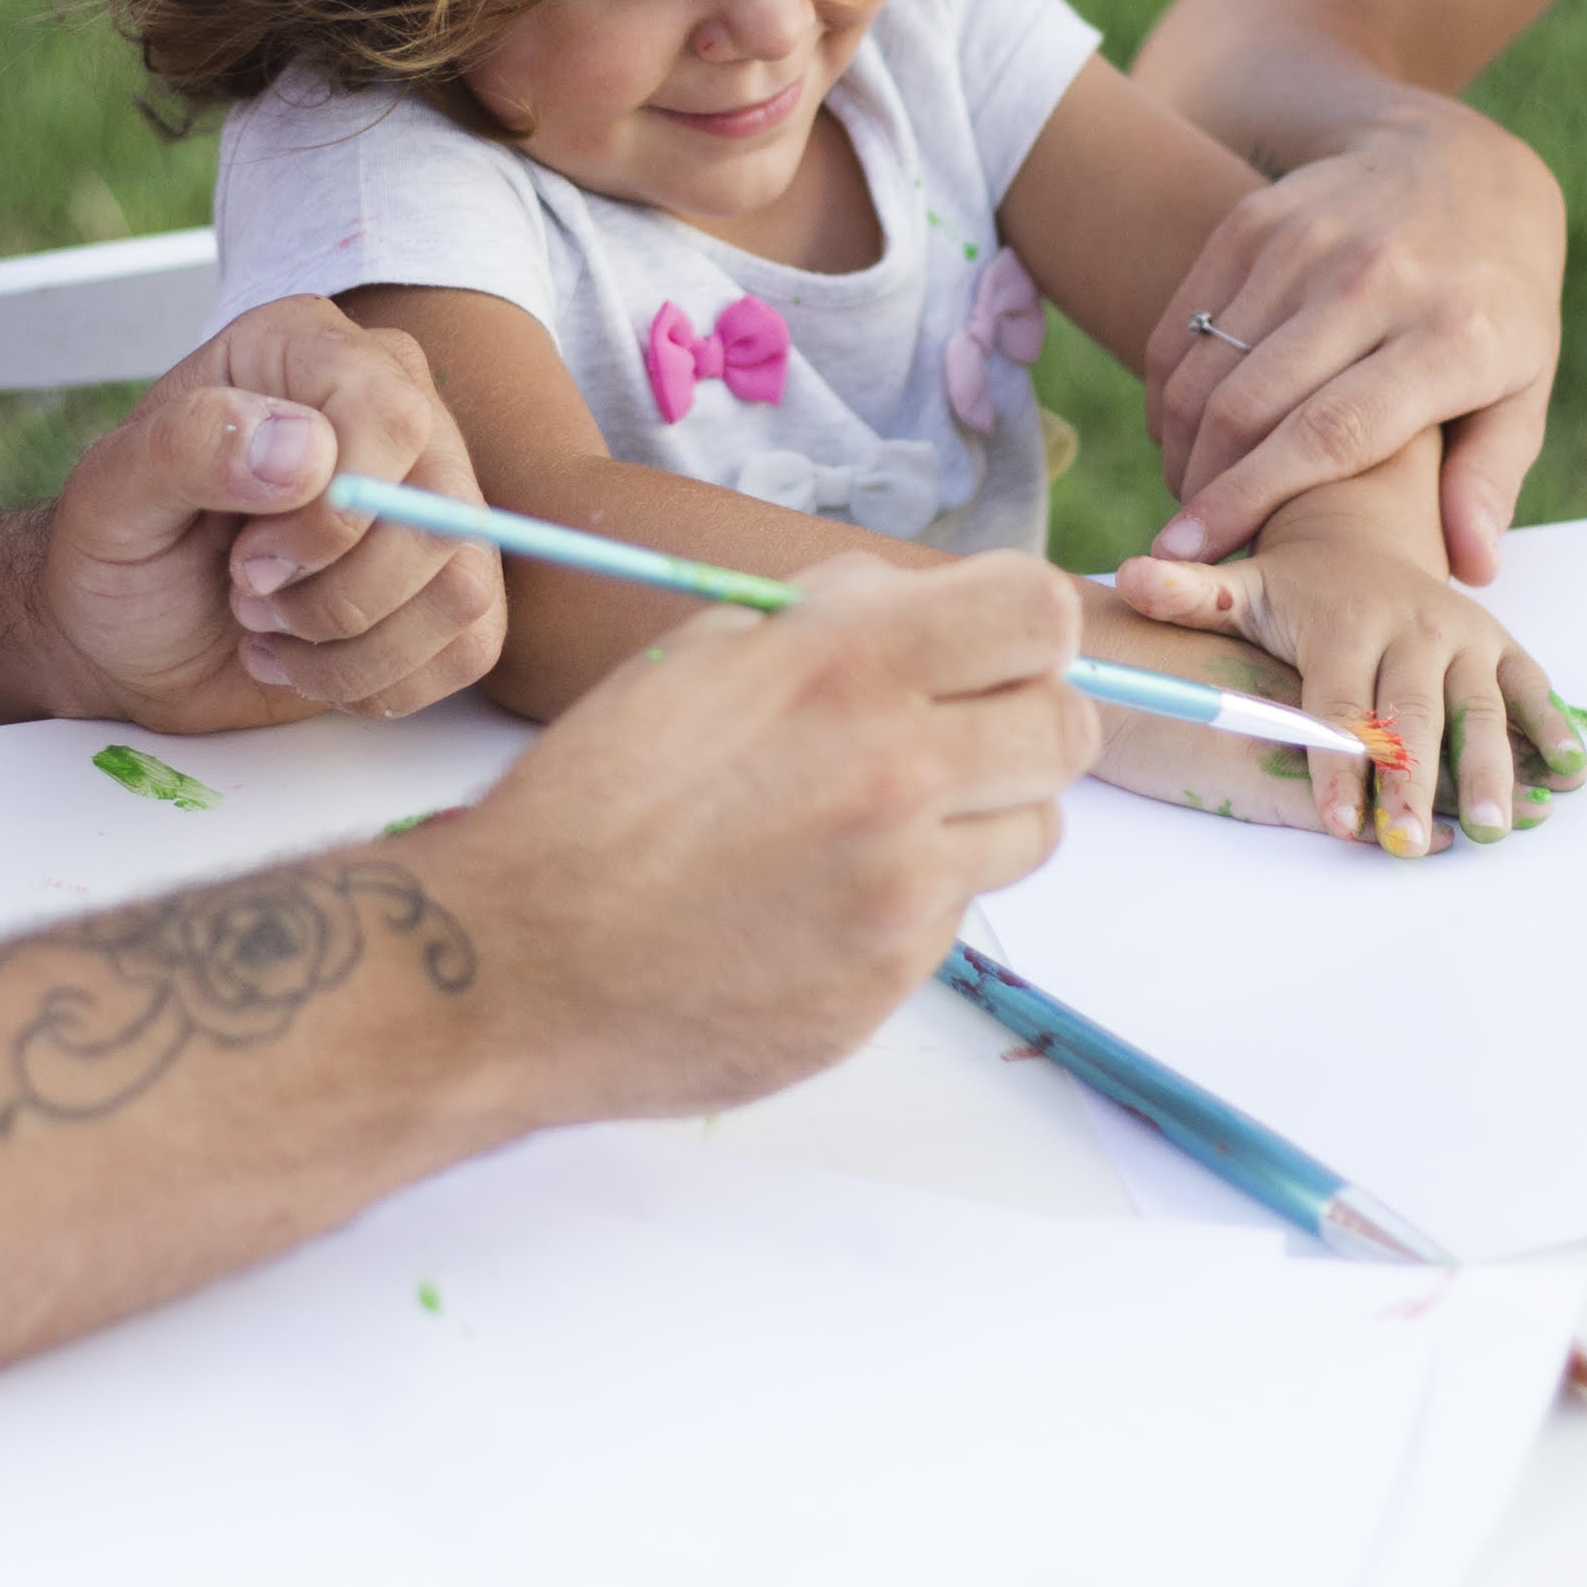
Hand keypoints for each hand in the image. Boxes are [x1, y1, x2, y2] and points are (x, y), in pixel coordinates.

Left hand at [25, 298, 507, 730]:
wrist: (128, 639)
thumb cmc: (119, 554)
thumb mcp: (111, 496)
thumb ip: (189, 447)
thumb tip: (308, 454)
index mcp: (311, 351)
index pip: (390, 417)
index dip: (332, 514)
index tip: (251, 561)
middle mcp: (393, 410)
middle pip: (442, 516)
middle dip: (335, 594)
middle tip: (250, 599)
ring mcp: (432, 498)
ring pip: (463, 590)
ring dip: (351, 647)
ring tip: (271, 632)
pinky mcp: (449, 585)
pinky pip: (470, 647)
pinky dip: (379, 682)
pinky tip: (310, 663)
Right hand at [428, 553, 1096, 1124]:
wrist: (519, 960)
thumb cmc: (594, 798)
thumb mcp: (700, 655)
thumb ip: (830, 621)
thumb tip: (924, 609)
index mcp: (845, 664)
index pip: (1041, 611)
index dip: (1025, 628)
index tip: (990, 651)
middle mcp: (896, 769)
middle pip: (1068, 726)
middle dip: (1021, 722)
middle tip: (950, 737)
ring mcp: (903, 886)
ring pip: (1035, 828)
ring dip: (980, 816)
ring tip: (876, 824)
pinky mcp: (893, 978)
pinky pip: (957, 917)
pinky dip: (912, 902)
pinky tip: (819, 901)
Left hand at [1112, 487, 1586, 854]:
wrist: (1365, 533)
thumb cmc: (1296, 587)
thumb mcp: (1242, 585)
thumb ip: (1190, 592)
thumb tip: (1127, 579)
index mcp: (1344, 620)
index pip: (1339, 700)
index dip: (1338, 761)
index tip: (1339, 820)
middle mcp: (1410, 625)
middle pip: (1412, 713)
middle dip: (1412, 782)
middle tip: (1410, 844)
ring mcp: (1463, 637)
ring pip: (1480, 707)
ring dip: (1489, 769)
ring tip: (1492, 827)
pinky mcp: (1502, 648)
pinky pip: (1532, 691)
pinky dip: (1553, 731)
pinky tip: (1565, 779)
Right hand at [1142, 101, 1564, 581]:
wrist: (1462, 163)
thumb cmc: (1495, 304)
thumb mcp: (1524, 385)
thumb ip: (1492, 475)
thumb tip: (1469, 568)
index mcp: (1451, 334)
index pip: (1333, 432)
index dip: (1254, 499)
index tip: (1197, 558)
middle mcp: (1374, 279)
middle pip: (1251, 405)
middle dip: (1201, 488)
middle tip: (1185, 545)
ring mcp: (1308, 241)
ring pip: (1206, 368)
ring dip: (1179, 445)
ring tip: (1188, 493)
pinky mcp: (1256, 219)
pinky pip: (1184, 320)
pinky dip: (1166, 388)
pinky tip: (1180, 432)